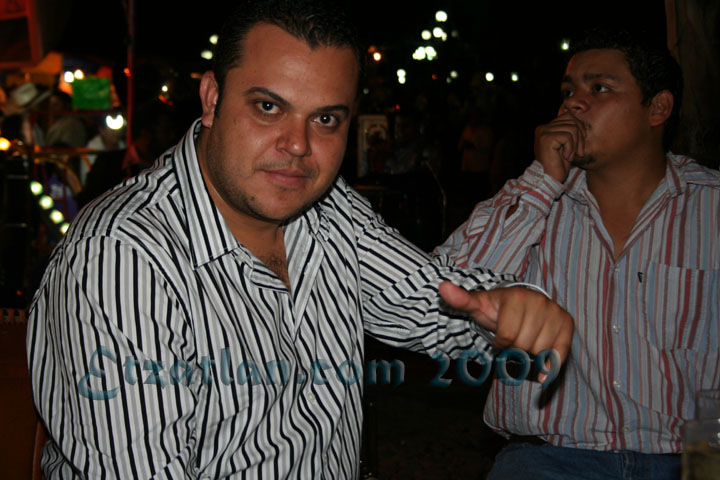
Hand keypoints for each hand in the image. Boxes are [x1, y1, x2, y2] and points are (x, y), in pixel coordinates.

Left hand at [438, 281, 573, 367]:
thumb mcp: (477, 305)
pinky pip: (560, 353)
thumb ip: (461, 300)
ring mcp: (554, 312)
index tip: (499, 337)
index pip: (506, 336)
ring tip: (525, 342)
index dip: (500, 343)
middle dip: (514, 348)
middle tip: (513, 340)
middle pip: (523, 345)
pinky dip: (551, 366)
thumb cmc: (496, 309)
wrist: (520, 304)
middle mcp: (539, 301)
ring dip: (529, 355)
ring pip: (540, 351)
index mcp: (516, 296)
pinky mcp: (566, 323)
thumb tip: (442, 288)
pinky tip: (542, 372)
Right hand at [533, 112, 585, 182]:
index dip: (580, 129)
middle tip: (579, 152)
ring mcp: (543, 132)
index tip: (580, 146)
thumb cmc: (558, 165)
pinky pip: (568, 137)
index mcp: (546, 127)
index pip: (569, 116)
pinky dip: (571, 148)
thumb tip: (580, 119)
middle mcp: (543, 128)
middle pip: (572, 120)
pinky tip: (566, 157)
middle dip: (580, 136)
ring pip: (572, 128)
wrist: (549, 180)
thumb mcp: (566, 145)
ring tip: (571, 156)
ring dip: (576, 144)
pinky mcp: (546, 138)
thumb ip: (570, 131)